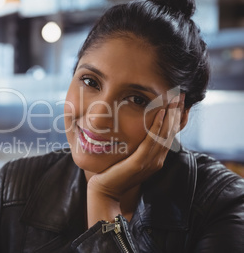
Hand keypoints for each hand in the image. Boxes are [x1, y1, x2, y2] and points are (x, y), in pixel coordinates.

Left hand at [86, 94, 184, 224]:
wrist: (105, 191)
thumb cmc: (114, 173)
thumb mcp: (130, 158)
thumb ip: (137, 147)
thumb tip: (136, 131)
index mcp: (156, 159)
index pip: (170, 135)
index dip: (175, 118)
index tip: (178, 102)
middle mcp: (157, 160)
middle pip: (171, 133)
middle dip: (177, 113)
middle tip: (182, 95)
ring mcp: (150, 162)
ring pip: (165, 135)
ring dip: (170, 116)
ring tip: (174, 99)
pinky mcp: (139, 163)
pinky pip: (151, 142)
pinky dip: (157, 126)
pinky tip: (160, 113)